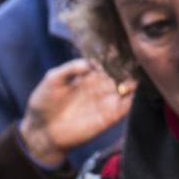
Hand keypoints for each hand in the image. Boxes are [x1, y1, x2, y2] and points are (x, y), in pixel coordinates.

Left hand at [17, 59, 133, 167]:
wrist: (40, 131)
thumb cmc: (44, 102)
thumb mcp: (53, 78)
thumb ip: (70, 68)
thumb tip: (90, 62)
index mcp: (89, 75)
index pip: (108, 62)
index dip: (116, 55)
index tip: (124, 48)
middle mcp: (101, 87)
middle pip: (121, 74)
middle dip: (130, 67)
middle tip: (138, 60)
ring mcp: (106, 102)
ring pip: (127, 89)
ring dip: (135, 82)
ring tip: (138, 75)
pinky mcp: (109, 118)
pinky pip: (126, 108)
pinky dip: (134, 100)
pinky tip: (136, 92)